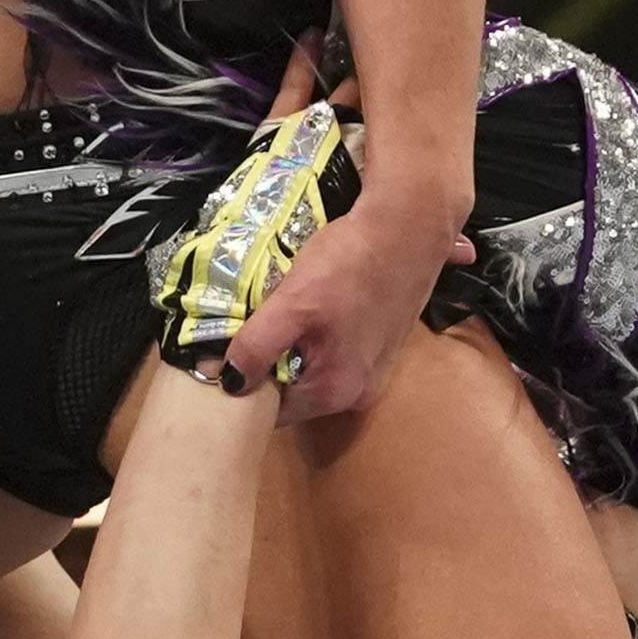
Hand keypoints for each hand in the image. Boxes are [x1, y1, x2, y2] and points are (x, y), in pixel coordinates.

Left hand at [231, 182, 471, 422]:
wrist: (409, 226)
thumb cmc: (350, 264)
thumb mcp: (292, 304)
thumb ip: (257, 347)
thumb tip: (230, 383)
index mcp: (336, 393)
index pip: (275, 412)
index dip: (247, 387)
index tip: (228, 358)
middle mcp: (360, 393)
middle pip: (297, 392)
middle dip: (271, 365)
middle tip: (250, 329)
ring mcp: (376, 370)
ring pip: (316, 370)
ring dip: (294, 348)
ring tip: (279, 314)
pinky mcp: (383, 346)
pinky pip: (336, 353)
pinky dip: (318, 337)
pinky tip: (314, 307)